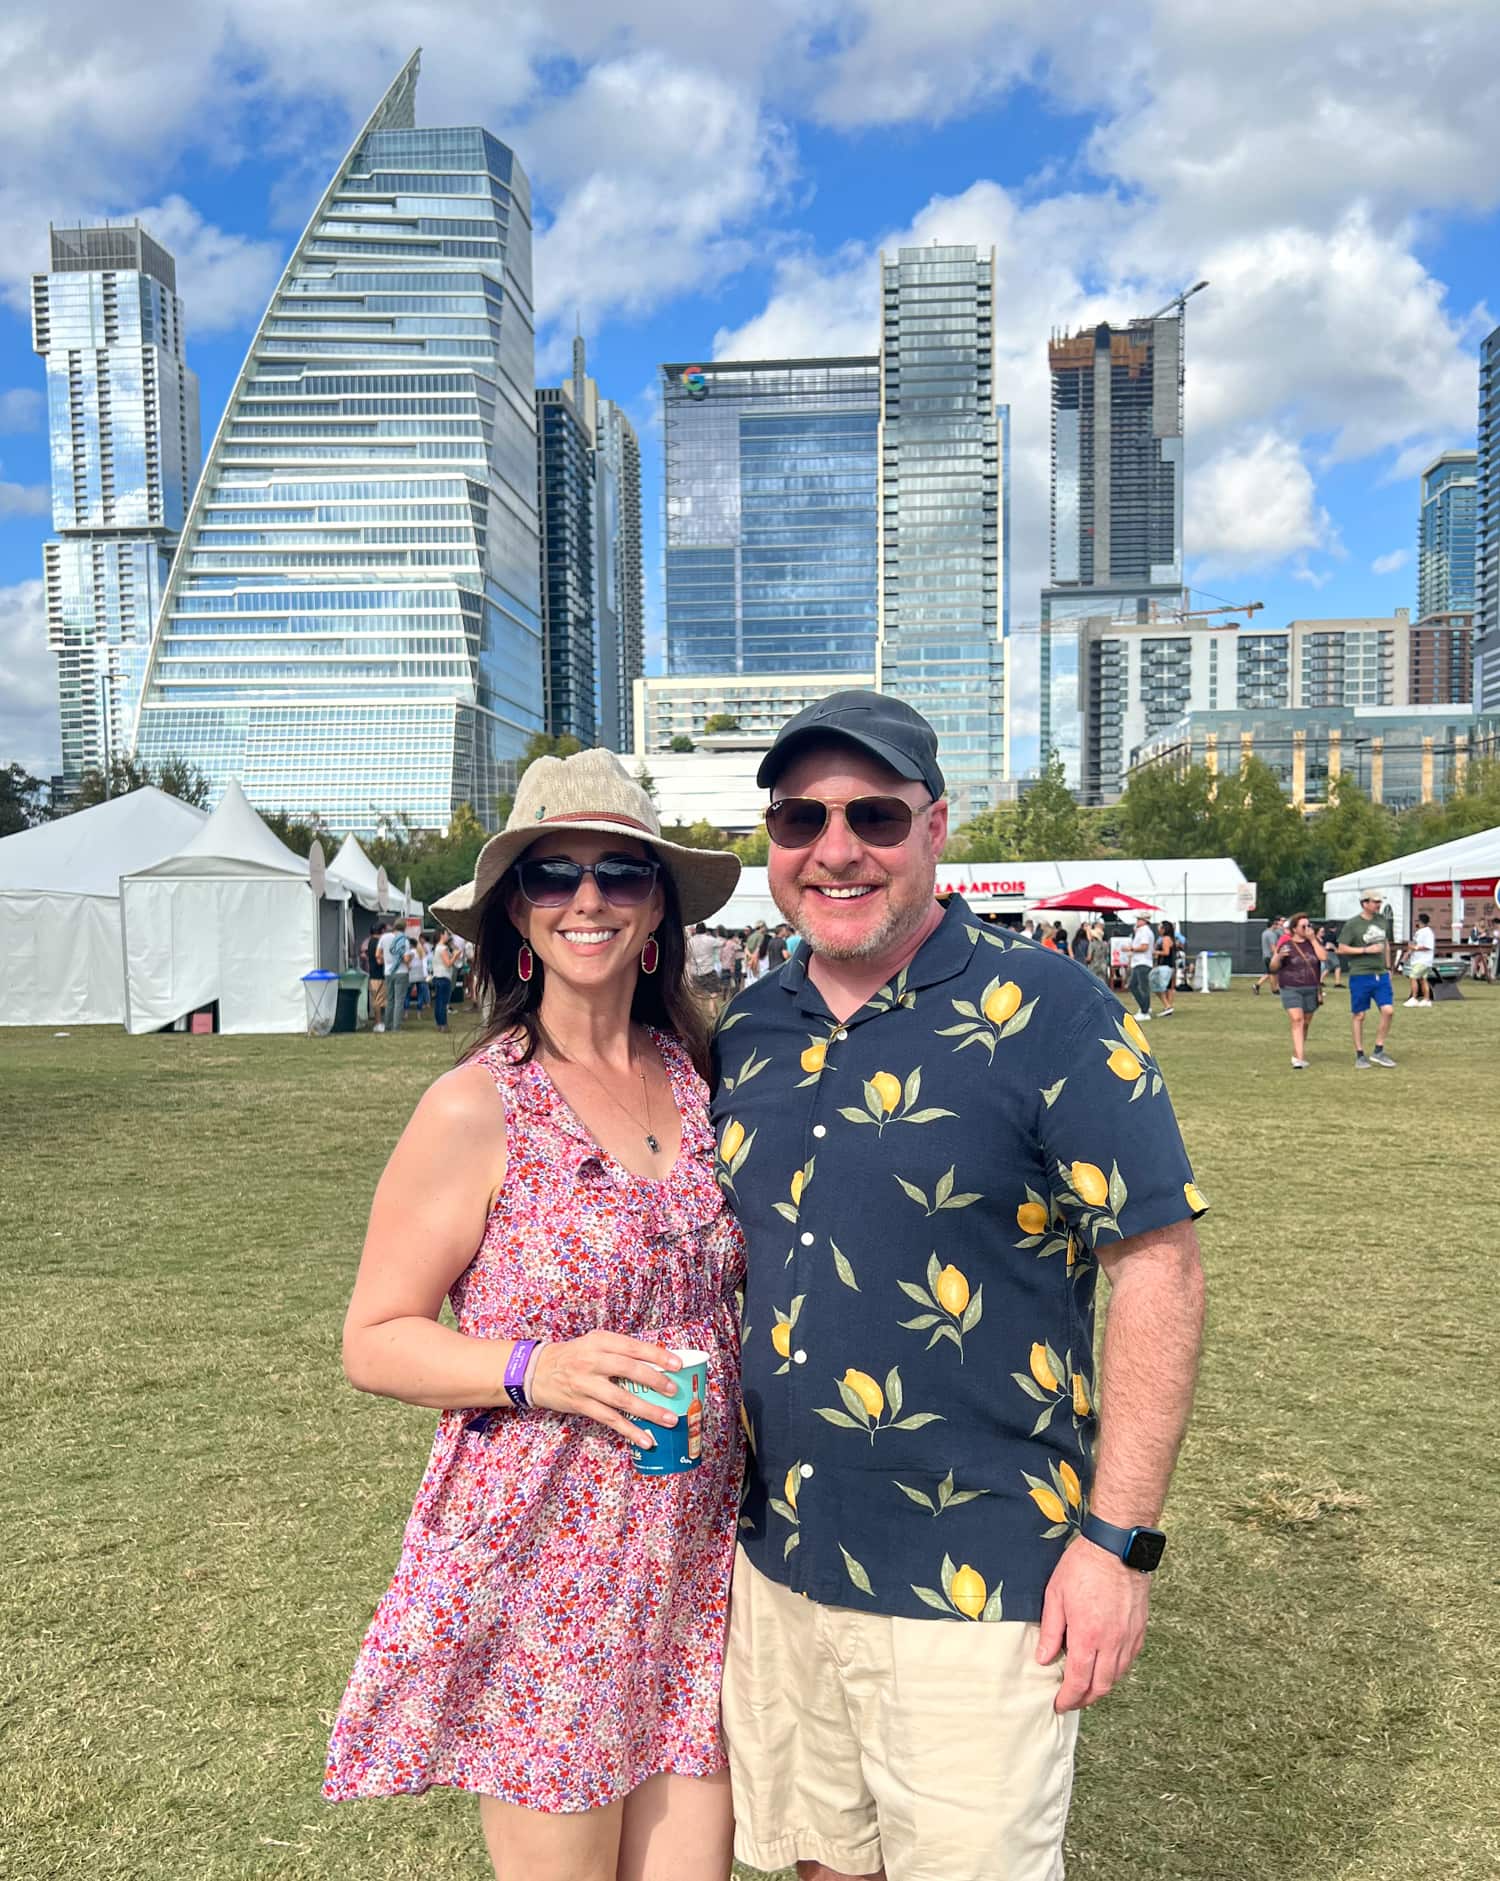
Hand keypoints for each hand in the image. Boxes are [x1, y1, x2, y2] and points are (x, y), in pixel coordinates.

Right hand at [530, 1331, 682, 1447]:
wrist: (536, 1370)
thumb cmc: (573, 1355)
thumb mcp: (594, 1343)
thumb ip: (620, 1350)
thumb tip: (657, 1363)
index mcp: (600, 1341)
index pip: (633, 1346)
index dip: (657, 1355)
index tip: (677, 1364)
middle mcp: (593, 1361)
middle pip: (629, 1370)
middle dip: (655, 1381)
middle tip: (674, 1390)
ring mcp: (586, 1384)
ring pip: (622, 1399)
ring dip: (648, 1411)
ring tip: (669, 1419)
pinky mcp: (581, 1405)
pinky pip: (609, 1419)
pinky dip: (629, 1430)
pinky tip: (645, 1439)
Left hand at [1037, 1535, 1151, 1711]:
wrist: (1117, 1546)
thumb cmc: (1083, 1566)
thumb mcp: (1056, 1595)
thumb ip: (1051, 1631)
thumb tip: (1044, 1658)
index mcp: (1088, 1636)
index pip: (1079, 1681)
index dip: (1068, 1698)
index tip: (1059, 1704)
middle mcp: (1112, 1643)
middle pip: (1101, 1686)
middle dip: (1085, 1699)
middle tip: (1071, 1701)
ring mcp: (1129, 1637)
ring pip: (1118, 1676)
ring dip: (1102, 1687)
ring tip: (1087, 1686)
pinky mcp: (1140, 1629)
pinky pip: (1129, 1660)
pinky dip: (1117, 1670)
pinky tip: (1106, 1666)